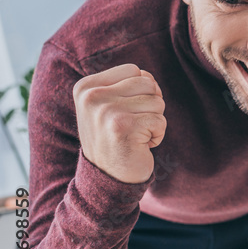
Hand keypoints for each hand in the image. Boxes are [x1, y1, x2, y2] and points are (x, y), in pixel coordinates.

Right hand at [74, 63, 165, 183]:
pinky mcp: (123, 126)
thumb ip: (125, 85)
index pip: (134, 70)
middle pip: (149, 83)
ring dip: (153, 121)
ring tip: (134, 136)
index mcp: (86, 87)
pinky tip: (139, 146)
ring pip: (157, 102)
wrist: (107, 178)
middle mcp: (92, 96)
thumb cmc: (115, 138)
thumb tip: (148, 76)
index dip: (142, 91)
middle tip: (133, 126)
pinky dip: (157, 135)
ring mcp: (106, 111)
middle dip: (150, 106)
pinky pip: (161, 121)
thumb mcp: (109, 106)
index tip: (126, 111)